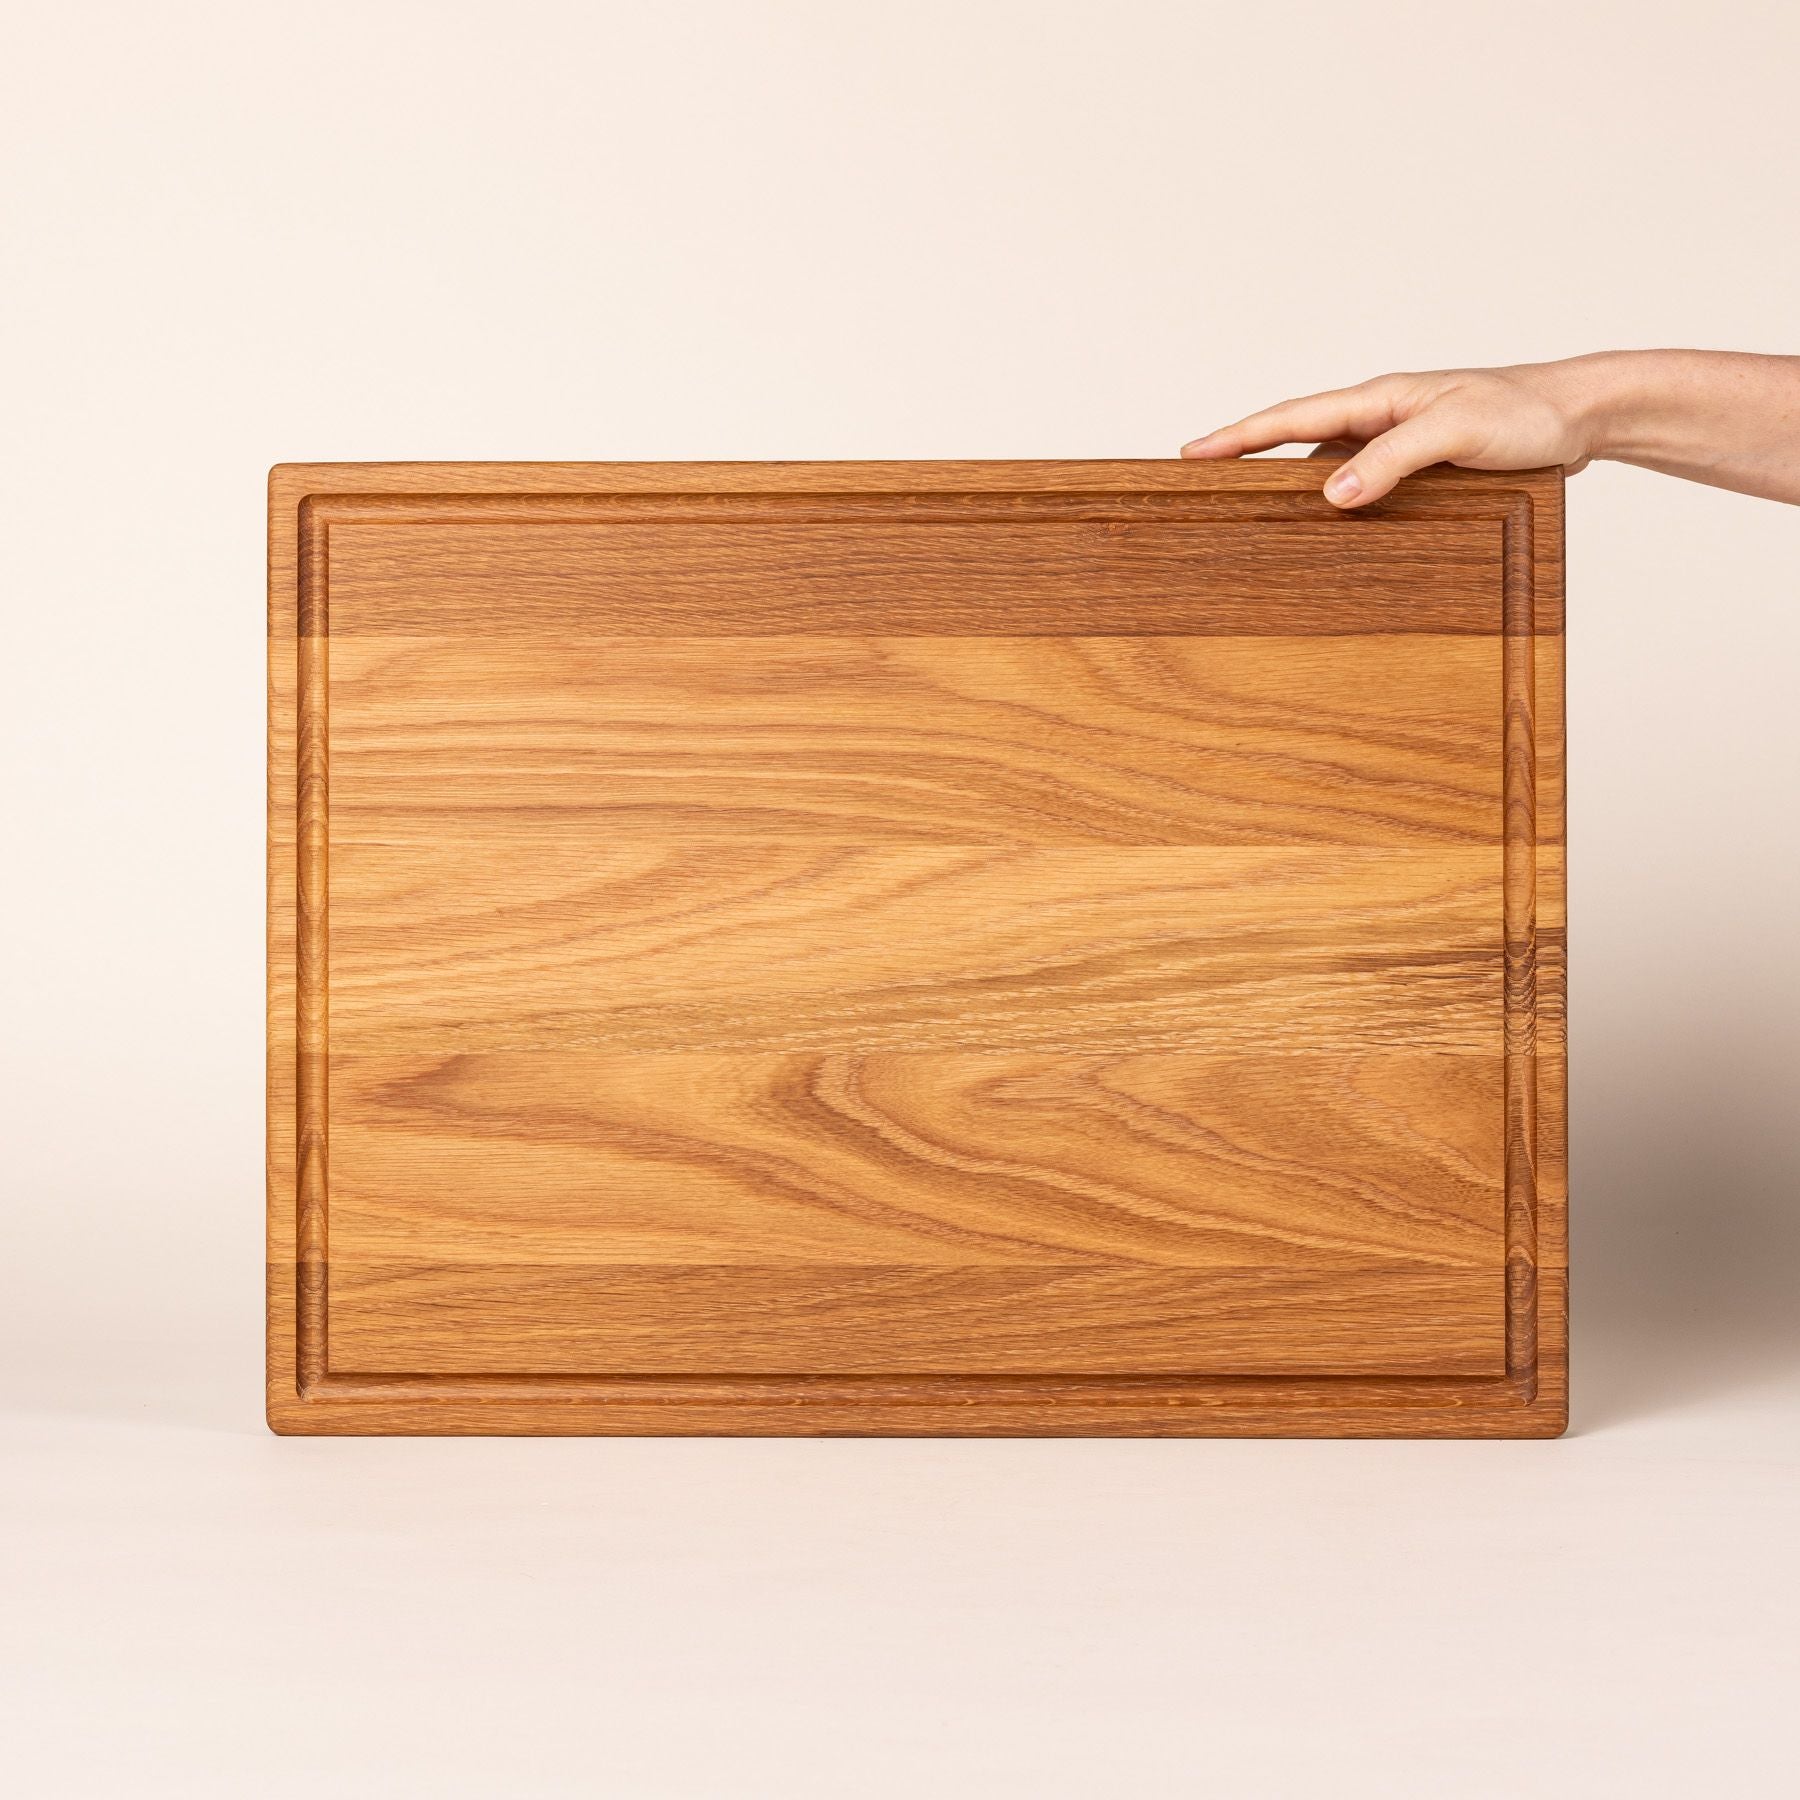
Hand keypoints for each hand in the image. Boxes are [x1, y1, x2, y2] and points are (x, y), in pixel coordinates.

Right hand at [1182, 361, 1602, 507]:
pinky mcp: (1421, 466)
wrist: (1582, 415)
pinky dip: (1339, 505)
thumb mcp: (1458, 432)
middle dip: (1249, 459)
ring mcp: (1400, 441)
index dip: (1238, 436)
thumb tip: (1332, 494)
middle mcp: (1383, 417)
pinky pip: (1364, 484)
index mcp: (1381, 398)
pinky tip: (1332, 531)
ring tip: (1255, 518)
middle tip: (1203, 483)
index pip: (1292, 416)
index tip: (1191, 452)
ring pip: (1331, 467)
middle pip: (1298, 441)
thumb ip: (1395, 459)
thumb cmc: (1527, 413)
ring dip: (1296, 489)